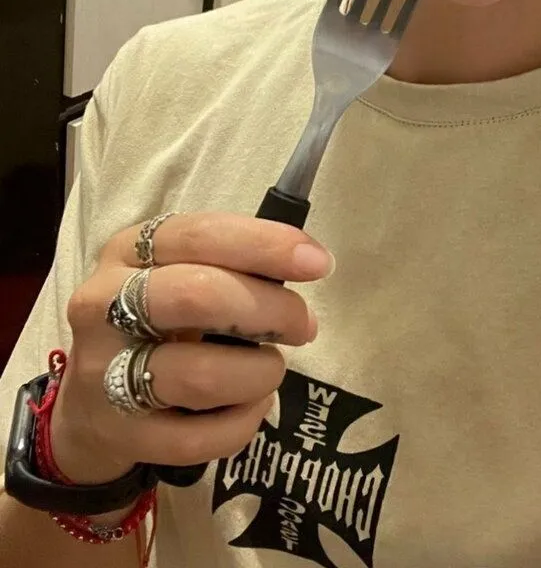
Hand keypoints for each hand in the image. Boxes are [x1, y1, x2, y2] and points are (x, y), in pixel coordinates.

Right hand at [49, 212, 334, 484]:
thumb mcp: (176, 273)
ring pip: (200, 375)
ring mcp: (105, 373)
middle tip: (303, 325)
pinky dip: (242, 422)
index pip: (199, 235)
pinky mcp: (120, 434)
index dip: (265, 246)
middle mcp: (105, 306)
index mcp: (128, 251)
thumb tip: (307, 262)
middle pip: (196, 297)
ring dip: (259, 372)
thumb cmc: (155, 323)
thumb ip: (230, 262)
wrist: (90, 406)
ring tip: (271, 368)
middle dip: (269, 309)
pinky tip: (252, 405)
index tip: (317, 263)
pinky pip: (197, 437)